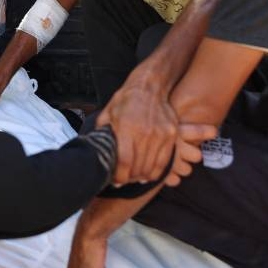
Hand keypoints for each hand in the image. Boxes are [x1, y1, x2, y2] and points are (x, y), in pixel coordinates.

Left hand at [98, 79, 215, 184]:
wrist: (150, 86)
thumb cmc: (126, 100)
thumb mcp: (108, 113)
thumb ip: (102, 133)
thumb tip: (95, 152)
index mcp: (127, 127)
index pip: (125, 162)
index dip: (120, 176)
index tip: (116, 181)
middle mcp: (145, 132)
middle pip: (139, 167)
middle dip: (129, 178)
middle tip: (124, 180)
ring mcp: (161, 134)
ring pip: (152, 167)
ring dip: (142, 176)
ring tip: (134, 177)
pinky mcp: (171, 135)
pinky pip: (165, 161)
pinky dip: (156, 172)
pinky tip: (148, 173)